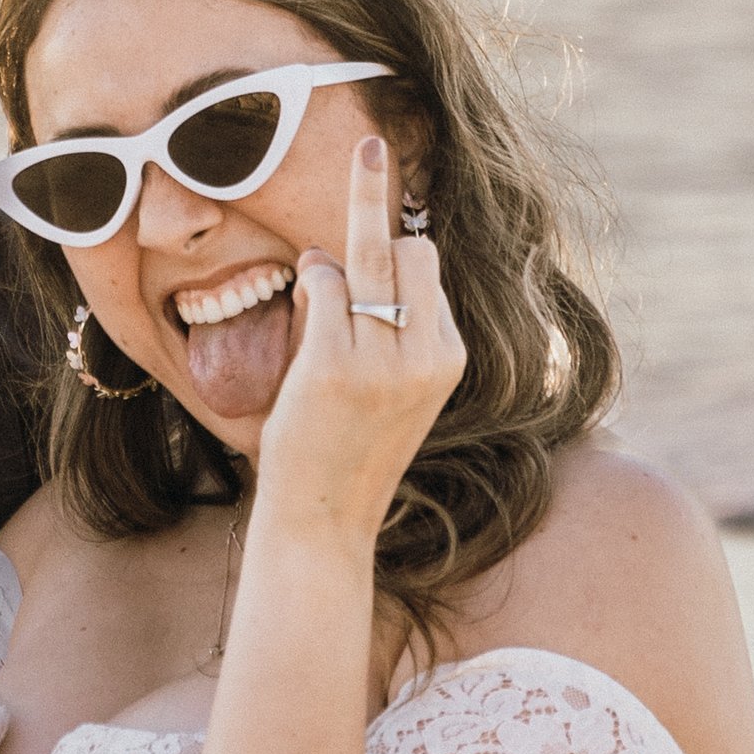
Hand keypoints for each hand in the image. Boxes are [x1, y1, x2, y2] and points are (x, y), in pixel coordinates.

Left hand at [262, 137, 465, 533]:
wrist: (324, 518)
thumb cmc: (348, 445)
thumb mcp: (389, 383)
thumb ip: (377, 320)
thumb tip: (322, 251)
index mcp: (449, 359)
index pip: (429, 277)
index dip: (392, 271)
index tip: (364, 289)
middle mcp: (425, 357)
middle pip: (413, 250)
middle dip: (374, 234)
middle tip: (345, 241)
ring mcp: (381, 362)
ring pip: (370, 255)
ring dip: (333, 257)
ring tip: (314, 273)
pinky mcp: (334, 365)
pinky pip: (326, 283)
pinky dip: (312, 278)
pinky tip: (304, 294)